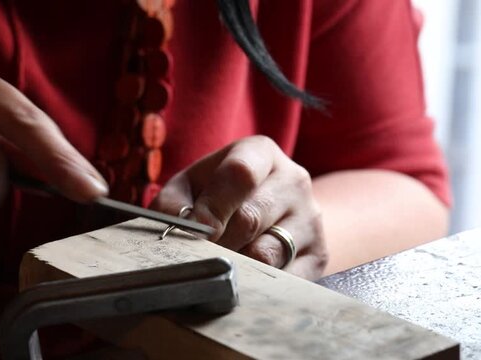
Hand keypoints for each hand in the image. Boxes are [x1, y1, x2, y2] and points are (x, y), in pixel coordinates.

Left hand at [151, 136, 327, 278]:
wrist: (272, 212)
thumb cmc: (217, 197)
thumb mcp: (190, 187)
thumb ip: (172, 203)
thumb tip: (174, 229)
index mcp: (259, 153)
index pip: (240, 174)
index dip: (213, 206)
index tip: (195, 230)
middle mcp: (293, 180)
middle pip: (251, 218)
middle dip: (218, 243)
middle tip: (198, 255)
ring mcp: (310, 218)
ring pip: (267, 254)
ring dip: (235, 266)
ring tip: (219, 265)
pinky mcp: (319, 254)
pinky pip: (284, 279)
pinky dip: (257, 284)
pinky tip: (243, 277)